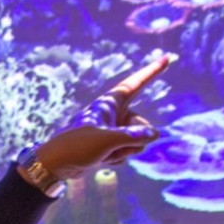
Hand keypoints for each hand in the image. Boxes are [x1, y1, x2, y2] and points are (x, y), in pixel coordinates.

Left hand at [34, 55, 169, 179]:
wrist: (56, 165)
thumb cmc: (77, 146)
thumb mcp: (107, 140)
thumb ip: (134, 136)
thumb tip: (155, 134)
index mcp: (109, 103)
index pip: (136, 83)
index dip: (152, 71)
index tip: (167, 57)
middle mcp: (114, 114)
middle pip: (142, 125)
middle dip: (134, 141)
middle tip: (112, 147)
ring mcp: (113, 130)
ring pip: (136, 142)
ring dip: (124, 152)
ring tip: (102, 154)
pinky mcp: (110, 145)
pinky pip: (127, 152)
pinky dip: (117, 158)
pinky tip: (100, 160)